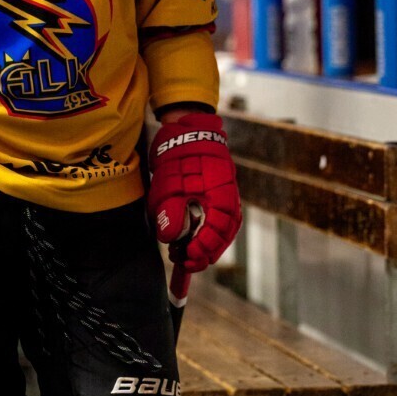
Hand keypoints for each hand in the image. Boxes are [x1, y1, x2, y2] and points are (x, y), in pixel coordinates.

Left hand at [148, 112, 240, 271]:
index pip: (216, 234)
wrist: (188, 133)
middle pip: (223, 237)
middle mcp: (229, 200)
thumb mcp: (167, 187)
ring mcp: (227, 198)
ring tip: (187, 256)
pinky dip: (210, 235)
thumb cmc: (177, 159)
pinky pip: (221, 222)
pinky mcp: (222, 197)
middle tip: (185, 262)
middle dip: (204, 254)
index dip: (201, 250)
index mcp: (220, 198)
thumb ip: (170, 214)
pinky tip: (195, 241)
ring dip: (207, 247)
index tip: (185, 257)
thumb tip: (172, 239)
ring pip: (224, 232)